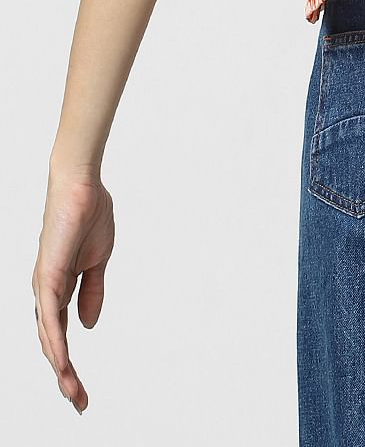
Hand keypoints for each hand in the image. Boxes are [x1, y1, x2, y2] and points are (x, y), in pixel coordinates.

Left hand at [32, 167, 115, 414]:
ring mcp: (44, 285)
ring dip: (60, 367)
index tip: (81, 389)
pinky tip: (61, 361)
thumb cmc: (88, 215)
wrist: (82, 186)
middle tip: (79, 401)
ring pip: (48, 337)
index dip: (69, 364)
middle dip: (65, 376)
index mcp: (58, 289)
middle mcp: (45, 292)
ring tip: (72, 391)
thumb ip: (92, 291)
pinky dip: (55, 341)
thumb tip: (88, 325)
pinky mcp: (47, 276)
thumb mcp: (98, 261)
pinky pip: (49, 317)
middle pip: (51, 343)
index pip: (60, 334)